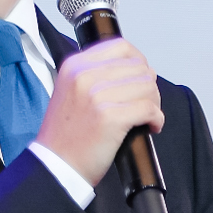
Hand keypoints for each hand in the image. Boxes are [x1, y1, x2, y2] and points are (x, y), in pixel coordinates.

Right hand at [36, 39, 163, 186]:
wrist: (56, 165)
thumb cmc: (66, 136)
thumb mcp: (70, 91)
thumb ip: (95, 76)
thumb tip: (134, 70)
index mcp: (75, 66)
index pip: (120, 46)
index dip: (138, 62)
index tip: (140, 79)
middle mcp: (85, 76)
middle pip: (139, 67)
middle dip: (148, 86)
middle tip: (145, 104)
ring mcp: (98, 96)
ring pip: (147, 86)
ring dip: (154, 103)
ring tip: (147, 117)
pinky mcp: (111, 118)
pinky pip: (149, 109)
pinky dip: (156, 119)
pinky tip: (151, 126)